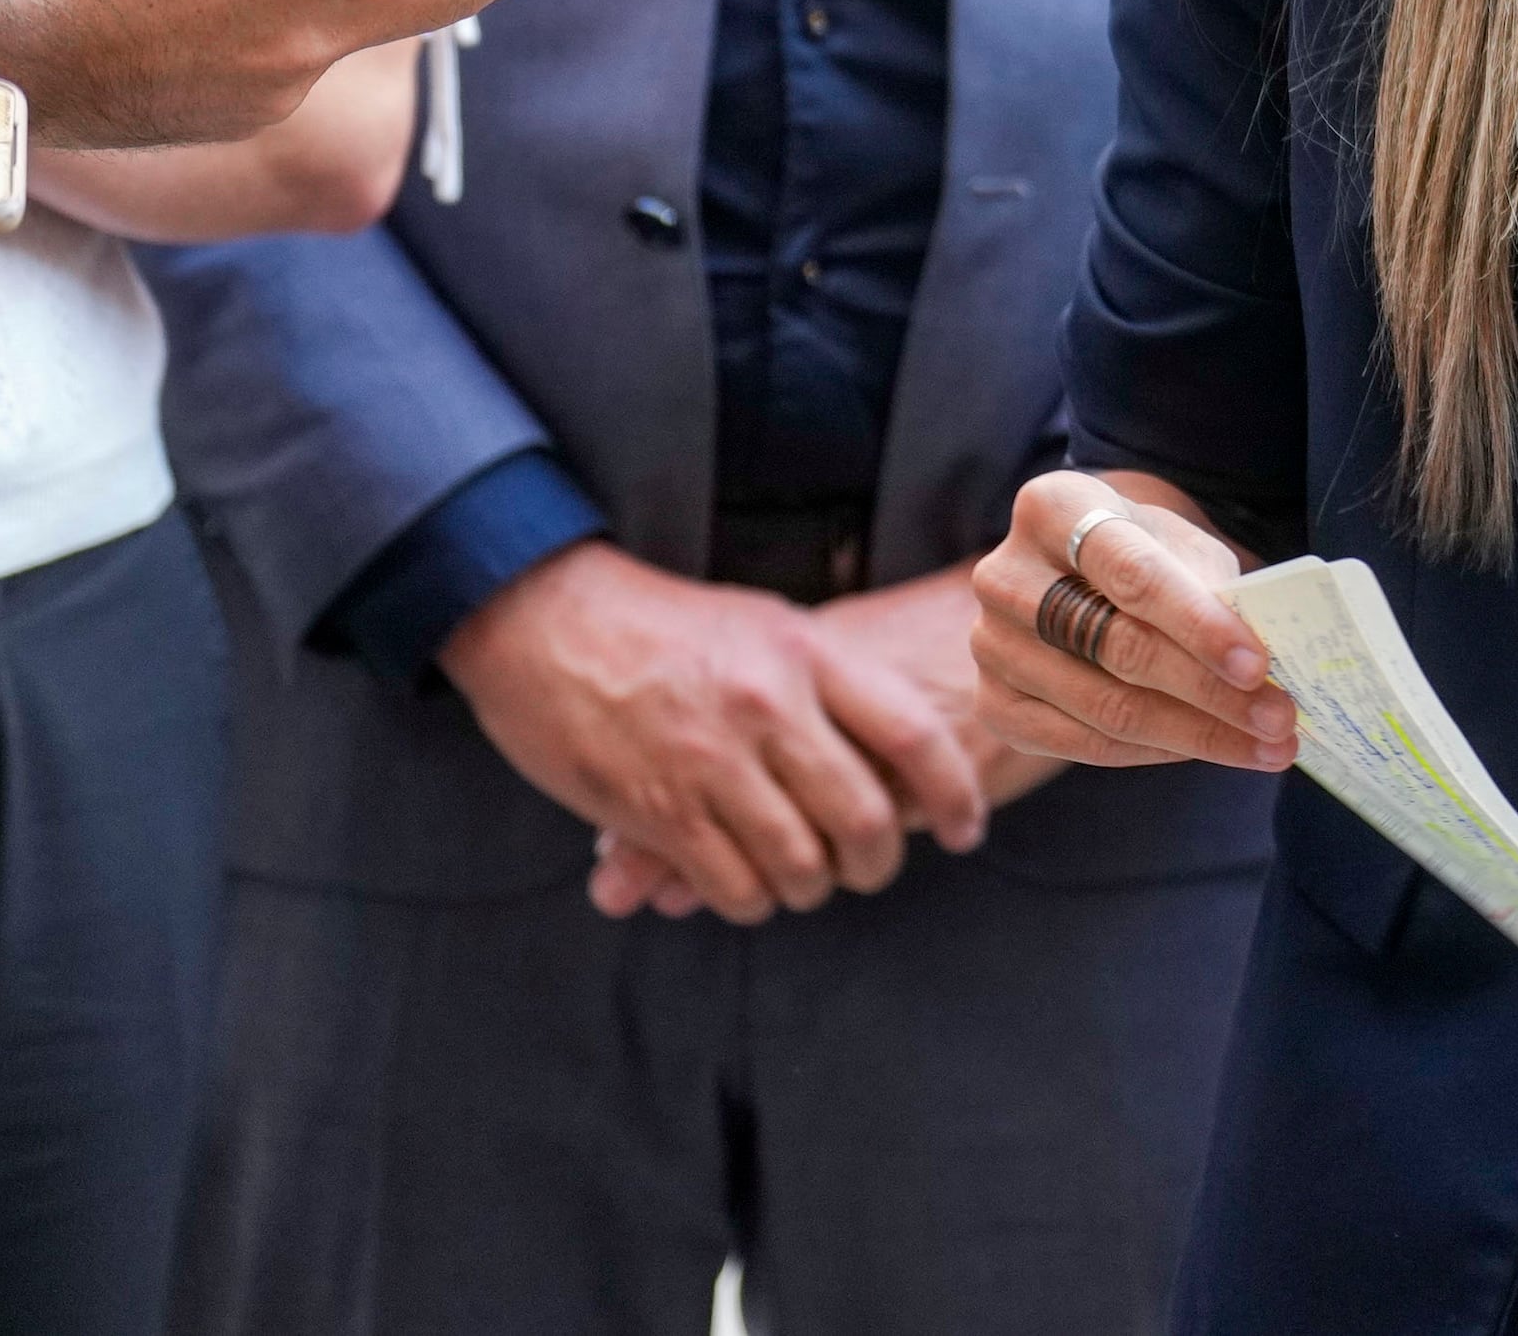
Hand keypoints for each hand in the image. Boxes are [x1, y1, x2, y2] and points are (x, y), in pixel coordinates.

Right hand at [439, 541, 923, 923]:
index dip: (955, 792)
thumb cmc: (665, 623)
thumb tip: (901, 743)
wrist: (545, 617)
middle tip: (874, 869)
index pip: (913, 734)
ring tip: (807, 880)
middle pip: (865, 816)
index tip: (971, 827)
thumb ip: (830, 682)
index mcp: (807, 654)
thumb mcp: (765, 625)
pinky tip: (746, 887)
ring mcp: (710, 761)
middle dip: (880, 861)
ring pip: (800, 863)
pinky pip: (730, 885)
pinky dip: (750, 901)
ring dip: (812, 887)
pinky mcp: (655, 808)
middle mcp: (768, 708)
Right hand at [972, 470, 1301, 776]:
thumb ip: (1214, 591)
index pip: (1134, 575)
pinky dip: (1154, 753)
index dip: (1200, 625)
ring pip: (1106, 708)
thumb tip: (1262, 666)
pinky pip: (1083, 745)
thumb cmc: (1144, 552)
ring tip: (1266, 746)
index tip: (1259, 667)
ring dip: (1196, 735)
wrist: (1079, 569)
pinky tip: (1205, 749)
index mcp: (1054, 507)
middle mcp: (1005, 574)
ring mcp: (990, 644)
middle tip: (1281, 719)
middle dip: (1212, 694)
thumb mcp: (1181, 546)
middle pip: (1120, 649)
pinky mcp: (992, 703)